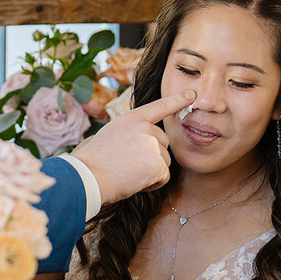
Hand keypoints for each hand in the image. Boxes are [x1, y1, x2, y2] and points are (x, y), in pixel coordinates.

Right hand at [71, 90, 193, 204]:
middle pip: (164, 143)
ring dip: (151, 172)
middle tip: (127, 164)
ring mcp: (153, 144)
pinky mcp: (158, 163)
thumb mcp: (112, 135)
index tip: (192, 95)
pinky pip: (163, 177)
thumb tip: (147, 143)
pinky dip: (151, 184)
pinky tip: (134, 181)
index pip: (159, 107)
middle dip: (152, 157)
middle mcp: (145, 128)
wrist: (89, 177)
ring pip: (164, 162)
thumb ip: (132, 133)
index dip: (177, 100)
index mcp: (132, 118)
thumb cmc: (94, 161)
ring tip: (127, 172)